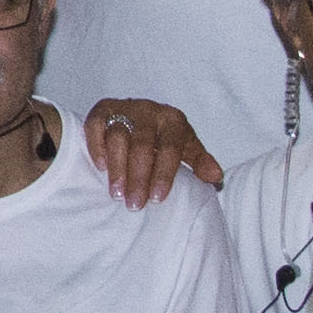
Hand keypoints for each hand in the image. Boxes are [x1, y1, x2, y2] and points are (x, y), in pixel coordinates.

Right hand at [80, 99, 218, 204]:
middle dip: (139, 177)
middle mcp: (149, 110)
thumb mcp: (185, 148)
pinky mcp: (102, 109)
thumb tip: (216, 177)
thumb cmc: (164, 139)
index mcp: (173, 120)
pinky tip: (101, 167)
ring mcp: (124, 108)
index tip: (157, 198)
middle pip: (143, 144)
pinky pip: (96, 125)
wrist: (138, 115)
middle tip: (135, 204)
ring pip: (118, 136)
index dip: (164, 173)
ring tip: (117, 194)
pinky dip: (97, 146)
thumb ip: (199, 162)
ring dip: (118, 168)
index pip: (170, 147)